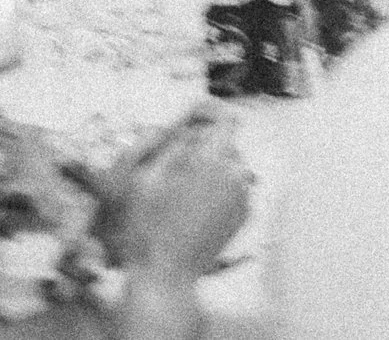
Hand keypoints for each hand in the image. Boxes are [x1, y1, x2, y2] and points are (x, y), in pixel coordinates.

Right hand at [97, 106, 249, 282]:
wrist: (165, 274)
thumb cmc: (146, 227)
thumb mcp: (144, 179)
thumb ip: (171, 146)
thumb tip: (190, 128)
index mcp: (213, 160)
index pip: (227, 120)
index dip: (209, 115)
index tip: (193, 118)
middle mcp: (236, 174)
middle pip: (226, 145)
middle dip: (203, 148)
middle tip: (174, 165)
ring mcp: (243, 196)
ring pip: (229, 167)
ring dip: (209, 170)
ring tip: (180, 192)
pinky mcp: (243, 214)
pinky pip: (232, 189)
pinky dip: (216, 190)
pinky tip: (192, 208)